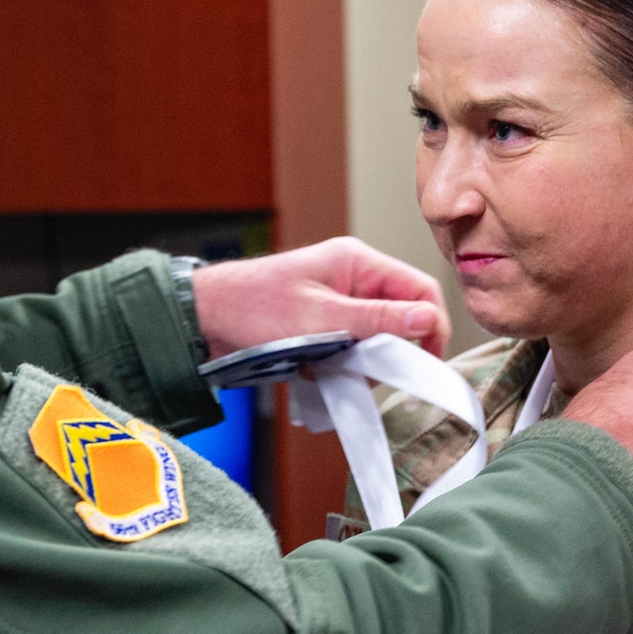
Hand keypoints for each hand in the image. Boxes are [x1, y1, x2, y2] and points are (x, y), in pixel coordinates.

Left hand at [191, 238, 450, 359]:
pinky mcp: (321, 329)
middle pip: (399, 320)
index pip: (419, 290)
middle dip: (386, 352)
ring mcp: (337, 305)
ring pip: (374, 343)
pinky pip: (348, 353)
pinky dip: (335, 368)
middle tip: (361, 370)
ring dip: (356, 364)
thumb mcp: (320, 317)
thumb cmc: (253, 307)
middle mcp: (353, 281)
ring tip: (324, 368)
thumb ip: (377, 320)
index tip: (426, 362)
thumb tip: (429, 319)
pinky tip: (310, 370)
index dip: (430, 326)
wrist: (202, 322)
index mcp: (358, 263)